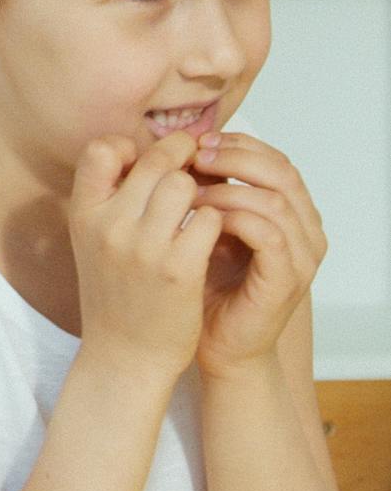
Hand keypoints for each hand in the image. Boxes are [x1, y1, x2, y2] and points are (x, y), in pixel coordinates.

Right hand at [68, 134, 221, 387]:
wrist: (125, 357)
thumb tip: (149, 152)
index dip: (130, 147)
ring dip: (200, 191)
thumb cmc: (116, 294)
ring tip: (202, 206)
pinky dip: (215, 222)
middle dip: (182, 158)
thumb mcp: (95, 242)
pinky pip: (209, 218)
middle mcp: (108, 226)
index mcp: (83, 215)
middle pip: (155, 160)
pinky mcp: (178, 269)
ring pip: (184, 184)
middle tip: (197, 166)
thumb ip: (112, 200)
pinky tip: (211, 238)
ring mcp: (143, 247)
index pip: (101, 150)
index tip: (148, 160)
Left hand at [191, 133, 325, 379]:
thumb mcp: (208, 230)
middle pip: (281, 170)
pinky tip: (203, 220)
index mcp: (293, 213)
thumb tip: (183, 149)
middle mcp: (307, 231)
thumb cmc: (209, 289)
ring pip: (274, 199)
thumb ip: (210, 194)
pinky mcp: (288, 279)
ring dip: (228, 188)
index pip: (274, 160)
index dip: (237, 144)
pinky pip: (268, 234)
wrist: (219, 348)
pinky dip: (234, 219)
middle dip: (234, 157)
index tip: (197, 142)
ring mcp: (302, 256)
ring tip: (189, 192)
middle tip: (194, 157)